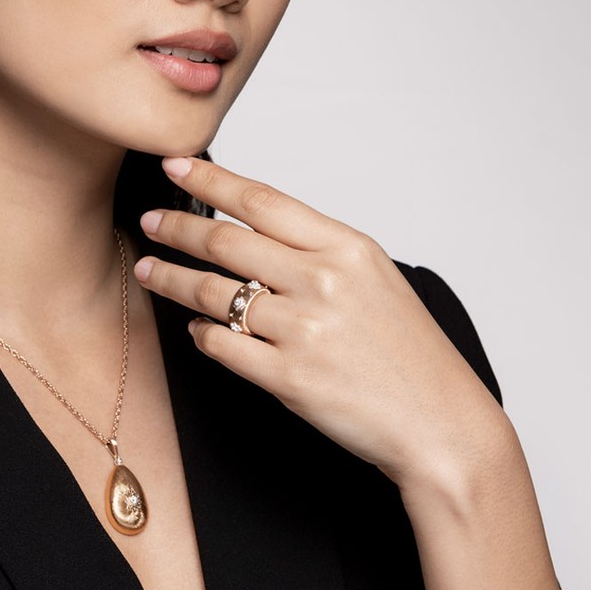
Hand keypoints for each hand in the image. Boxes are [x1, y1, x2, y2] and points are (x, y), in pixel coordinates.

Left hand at [134, 156, 503, 488]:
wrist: (441, 423)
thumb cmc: (410, 353)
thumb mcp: (376, 279)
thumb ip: (319, 252)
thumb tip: (254, 230)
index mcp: (346, 248)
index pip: (261, 200)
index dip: (210, 179)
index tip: (175, 166)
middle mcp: (323, 281)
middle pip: (226, 241)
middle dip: (177, 227)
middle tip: (150, 221)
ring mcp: (303, 329)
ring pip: (213, 292)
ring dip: (171, 279)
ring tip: (149, 270)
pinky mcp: (288, 377)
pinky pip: (222, 346)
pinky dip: (200, 335)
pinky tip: (194, 328)